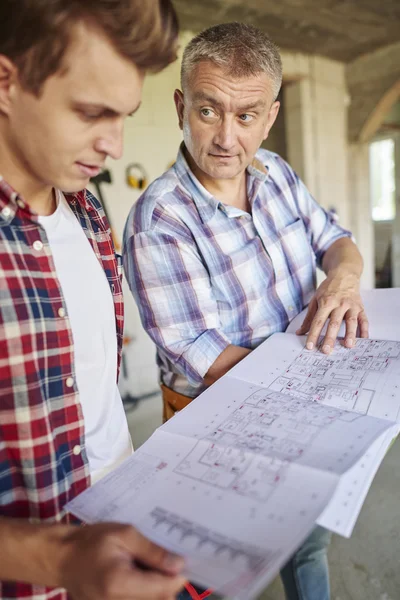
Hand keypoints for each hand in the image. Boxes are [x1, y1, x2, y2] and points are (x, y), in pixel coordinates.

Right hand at [60, 523, 185, 599]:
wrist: (61, 558)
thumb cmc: (90, 541)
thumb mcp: (124, 534)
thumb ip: (152, 551)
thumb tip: (179, 565)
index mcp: (119, 583)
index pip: (162, 588)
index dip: (178, 576)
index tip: (185, 560)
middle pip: (160, 598)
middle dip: (168, 581)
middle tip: (168, 558)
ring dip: (158, 586)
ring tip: (150, 563)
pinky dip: (146, 590)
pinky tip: (140, 573)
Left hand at [296, 272, 368, 352]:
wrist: (344, 274)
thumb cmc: (328, 289)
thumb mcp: (315, 300)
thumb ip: (309, 318)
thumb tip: (300, 332)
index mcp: (326, 302)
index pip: (318, 321)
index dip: (313, 334)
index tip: (310, 346)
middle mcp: (339, 304)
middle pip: (334, 323)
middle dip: (330, 338)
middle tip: (326, 350)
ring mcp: (351, 305)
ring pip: (351, 321)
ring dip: (350, 334)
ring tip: (348, 345)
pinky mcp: (360, 307)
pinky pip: (364, 319)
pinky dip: (364, 329)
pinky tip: (364, 339)